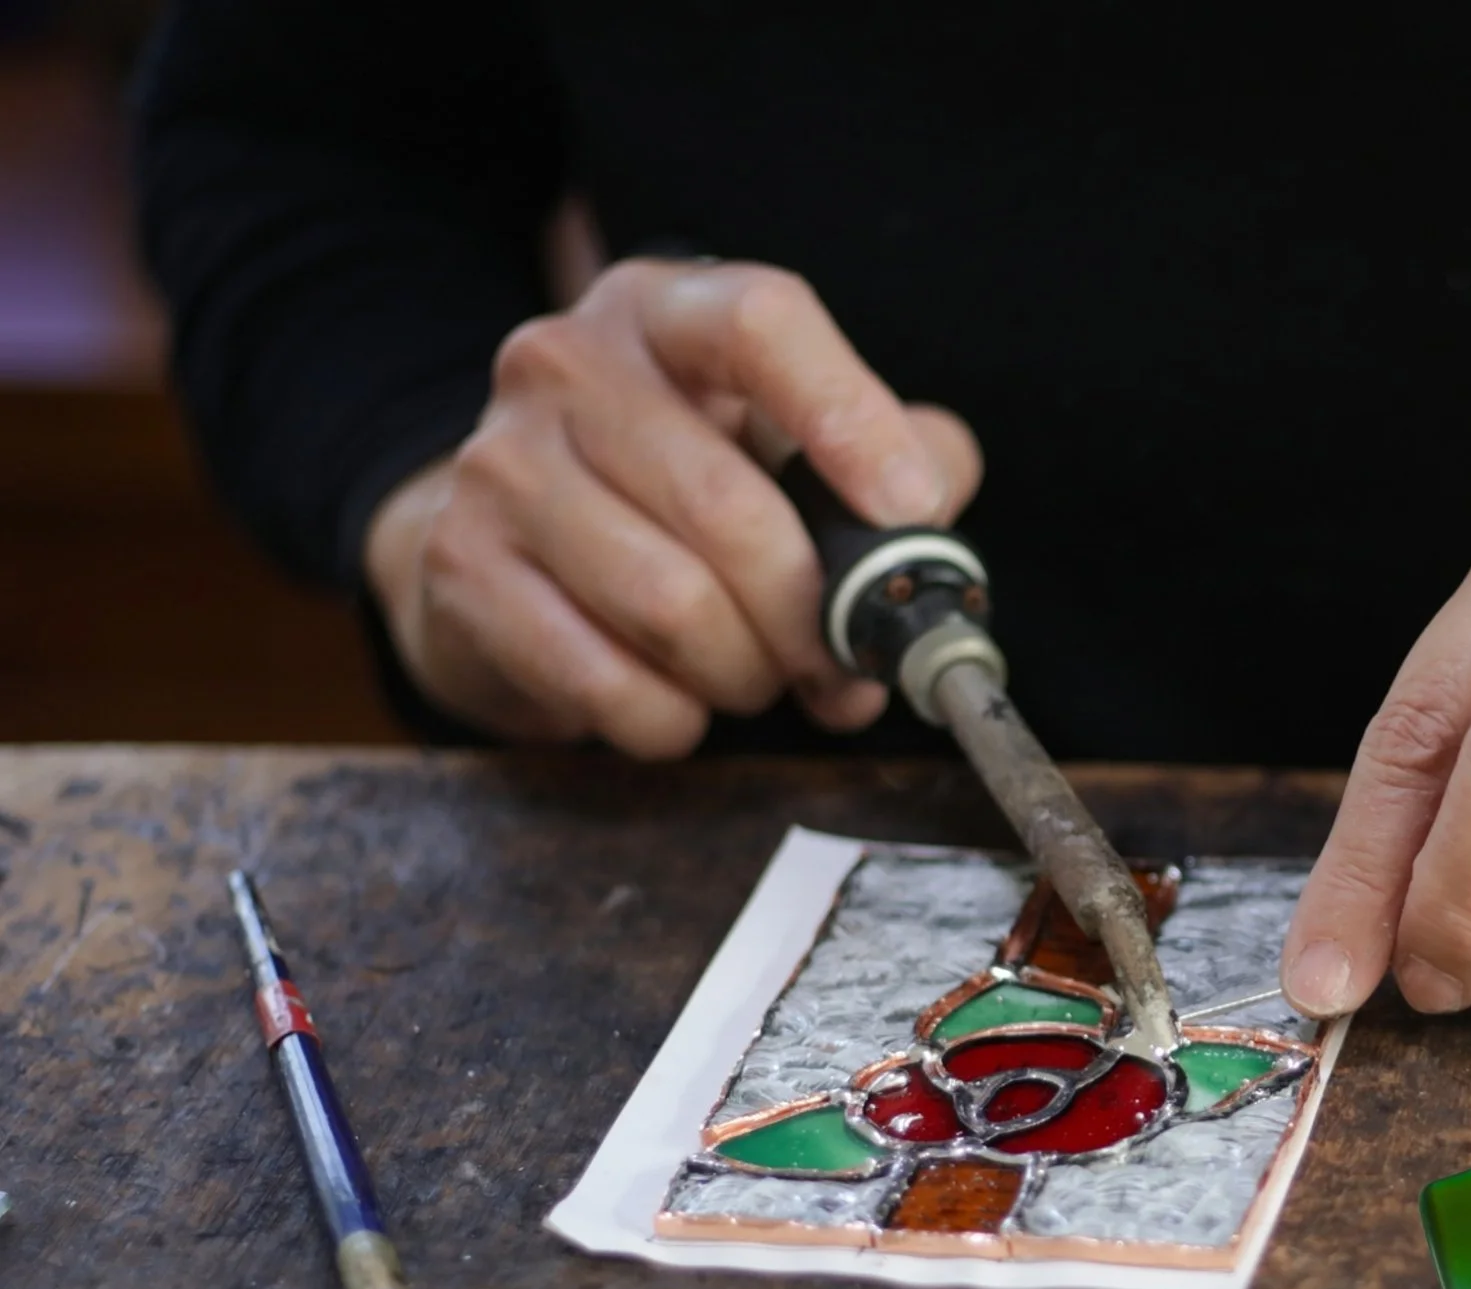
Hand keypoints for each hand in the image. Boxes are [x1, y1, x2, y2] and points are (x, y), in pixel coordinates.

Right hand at [364, 259, 981, 755]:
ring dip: (745, 674)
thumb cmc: (687, 490)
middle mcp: (565, 364)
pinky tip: (678, 701)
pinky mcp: (461, 569)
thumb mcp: (799, 445)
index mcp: (666, 311)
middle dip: (811, 616)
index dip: (850, 420)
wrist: (512, 540)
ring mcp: (499, 464)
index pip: (762, 324)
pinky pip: (606, 682)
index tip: (908, 507)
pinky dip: (671, 719)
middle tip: (840, 662)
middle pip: (728, 507)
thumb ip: (903, 460)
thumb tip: (934, 525)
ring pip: (672, 607)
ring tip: (757, 676)